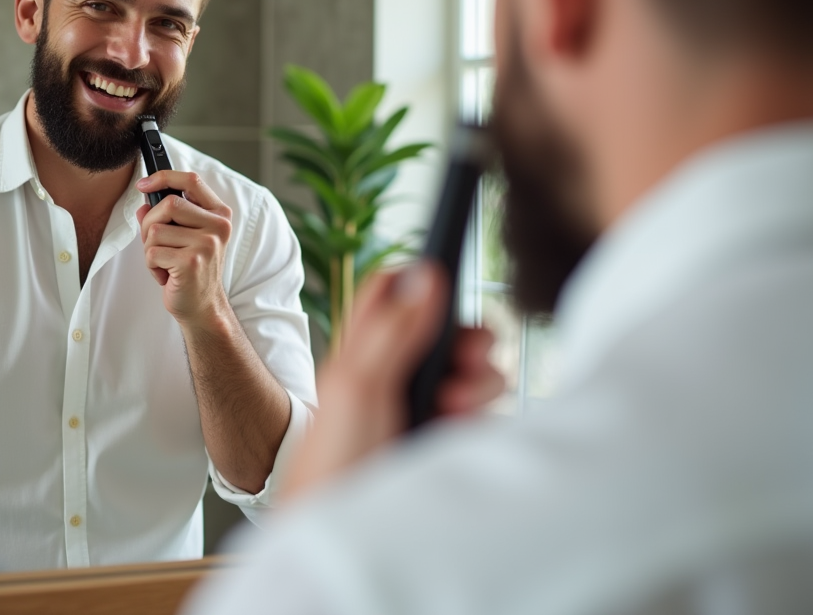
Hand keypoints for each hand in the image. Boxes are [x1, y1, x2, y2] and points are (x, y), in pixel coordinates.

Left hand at [136, 170, 233, 323]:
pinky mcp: (191, 262)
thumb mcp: (183, 236)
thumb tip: (144, 202)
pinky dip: (151, 266)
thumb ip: (166, 216)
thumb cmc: (191, 269)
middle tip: (155, 243)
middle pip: (168, 204)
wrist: (202, 306)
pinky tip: (166, 274)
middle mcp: (217, 226)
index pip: (192, 180)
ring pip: (155, 230)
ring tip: (165, 262)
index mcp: (219, 215)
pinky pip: (152, 252)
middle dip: (150, 223)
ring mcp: (207, 244)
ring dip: (150, 248)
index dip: (164, 177)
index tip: (144, 184)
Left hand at [283, 262, 505, 498]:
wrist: (343, 540)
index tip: (446, 285)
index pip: (396, 293)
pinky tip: (457, 432)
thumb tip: (424, 273)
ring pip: (473, 373)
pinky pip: (481, 415)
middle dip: (470, 343)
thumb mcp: (358, 386)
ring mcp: (421, 409)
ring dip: (478, 383)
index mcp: (365, 350)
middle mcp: (395, 375)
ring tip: (453, 407)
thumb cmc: (330, 465)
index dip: (423, 282)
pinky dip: (480, 417)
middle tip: (462, 365)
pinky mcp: (442, 443)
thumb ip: (392, 329)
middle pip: (450, 332)